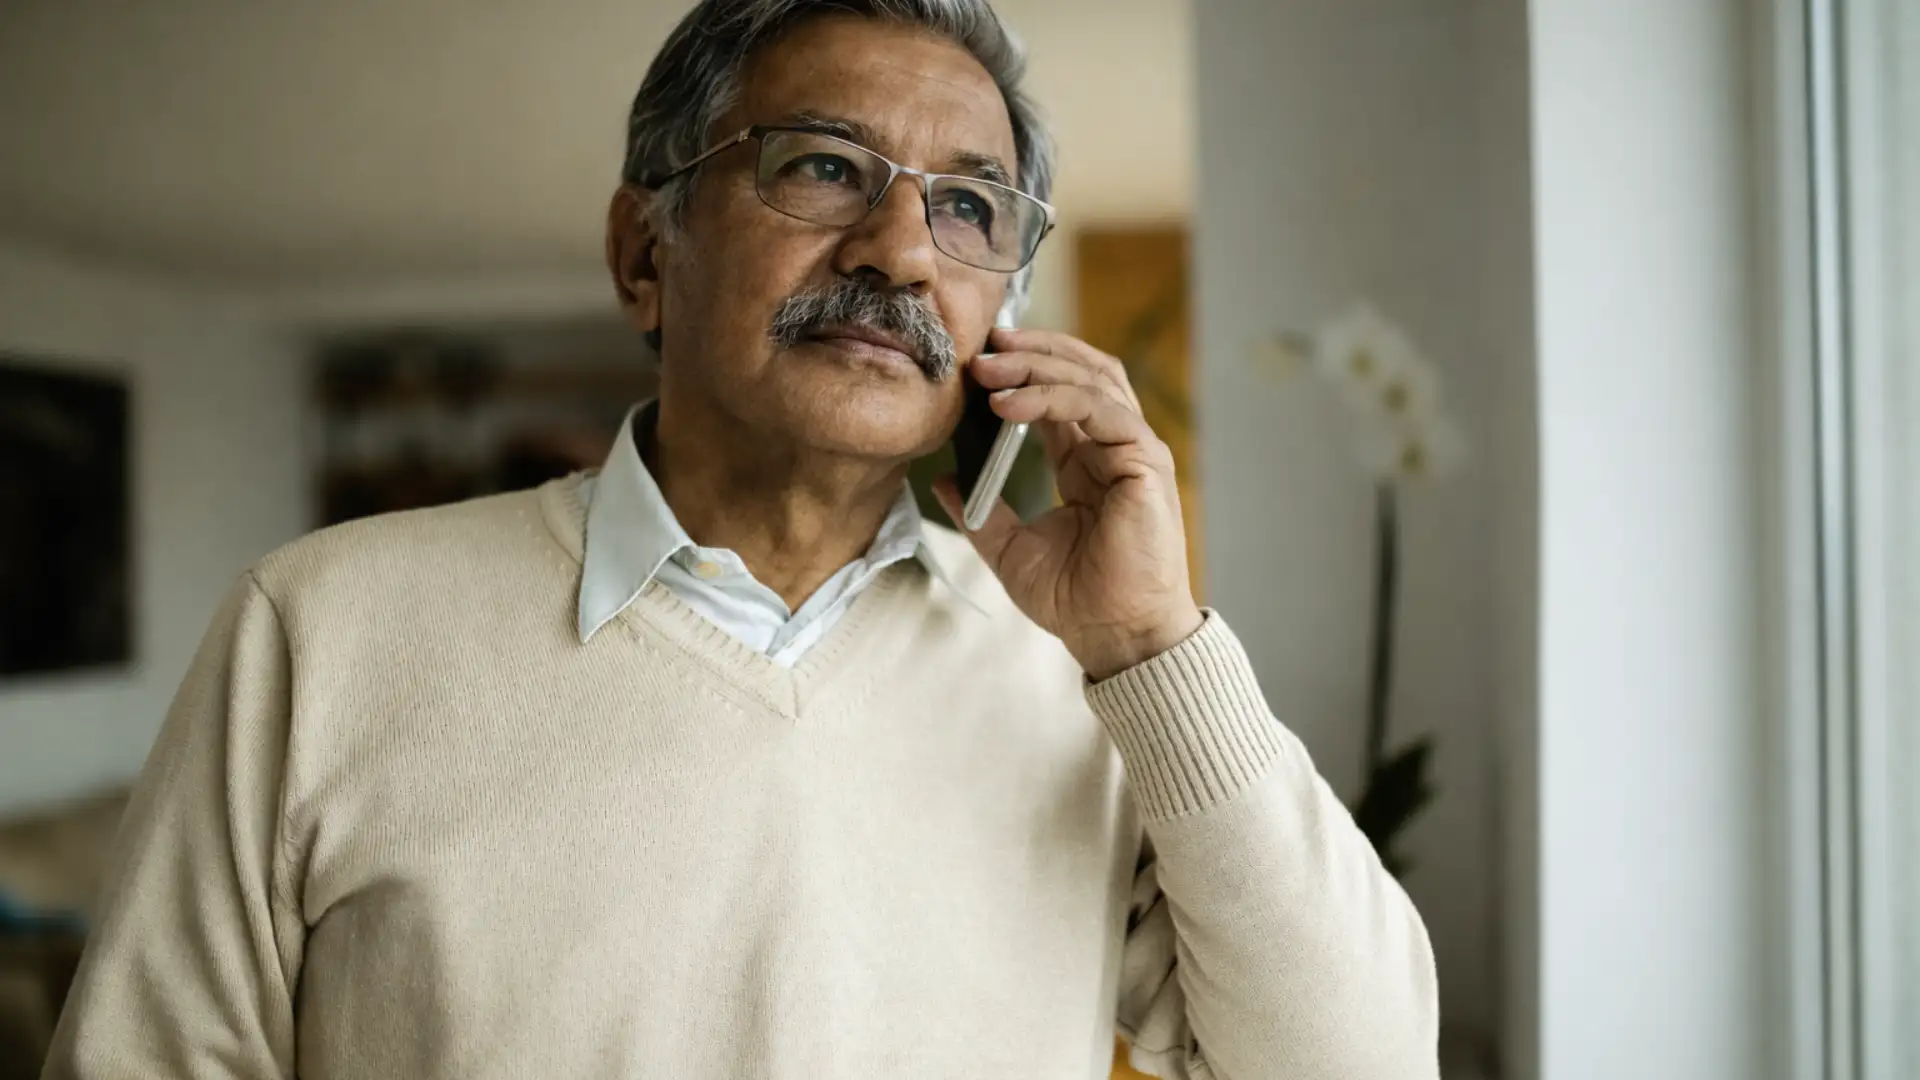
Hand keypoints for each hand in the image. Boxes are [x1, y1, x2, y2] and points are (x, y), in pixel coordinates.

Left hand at [931, 327, 1203, 679]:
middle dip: (1031, 352)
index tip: (977, 359)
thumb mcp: (1010, 548)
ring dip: (1039, 364)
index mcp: (1087, 462)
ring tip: (989, 367)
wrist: (1113, 636)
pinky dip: (1054, 397)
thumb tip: (945, 481)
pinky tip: (1010, 405)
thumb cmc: (1075, 600)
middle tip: (981, 347)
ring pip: (1093, 379)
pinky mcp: (1146, 462)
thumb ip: (981, 511)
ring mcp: (1135, 451)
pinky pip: (1100, 410)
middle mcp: (1115, 447)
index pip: (1062, 391)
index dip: (1024, 367)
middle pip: (1083, 370)